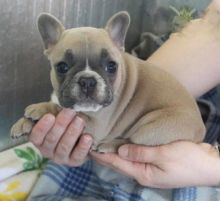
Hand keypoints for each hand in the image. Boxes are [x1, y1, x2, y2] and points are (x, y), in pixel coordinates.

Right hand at [29, 108, 92, 165]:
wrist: (80, 133)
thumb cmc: (64, 121)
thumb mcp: (55, 114)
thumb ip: (49, 110)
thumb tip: (50, 104)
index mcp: (40, 139)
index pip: (36, 136)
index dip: (42, 127)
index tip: (50, 116)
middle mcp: (48, 150)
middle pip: (52, 140)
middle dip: (61, 124)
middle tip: (70, 112)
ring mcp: (61, 157)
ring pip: (64, 147)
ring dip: (72, 133)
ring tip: (80, 121)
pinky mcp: (74, 161)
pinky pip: (78, 156)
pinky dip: (83, 146)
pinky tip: (88, 137)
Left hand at [90, 141, 219, 187]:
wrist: (209, 165)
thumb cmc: (187, 160)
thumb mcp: (164, 155)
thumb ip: (141, 153)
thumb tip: (120, 151)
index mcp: (143, 173)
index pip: (117, 163)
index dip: (103, 155)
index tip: (89, 148)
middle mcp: (144, 173)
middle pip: (120, 163)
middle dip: (106, 154)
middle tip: (92, 143)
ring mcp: (150, 168)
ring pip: (127, 159)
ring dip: (115, 151)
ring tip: (103, 142)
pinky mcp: (155, 162)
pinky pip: (136, 155)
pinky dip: (127, 150)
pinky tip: (122, 143)